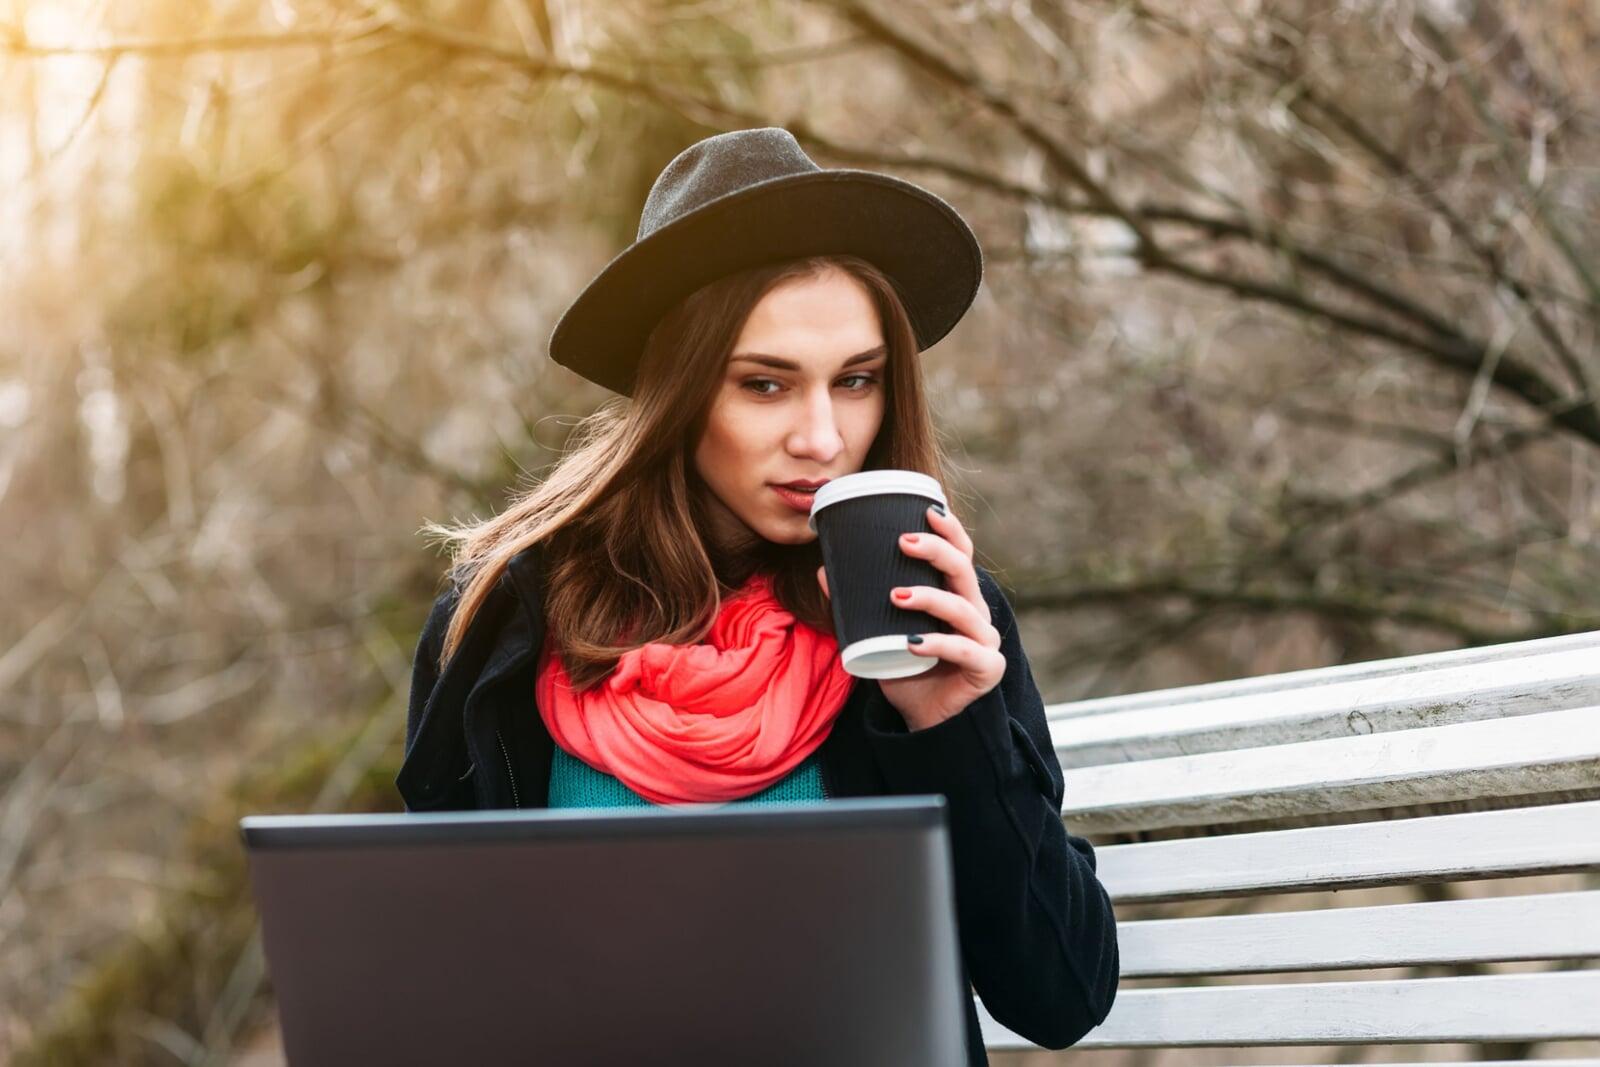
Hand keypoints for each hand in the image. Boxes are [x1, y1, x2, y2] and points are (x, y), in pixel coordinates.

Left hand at [817, 503, 1004, 730]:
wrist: (925, 721)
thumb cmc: (907, 671)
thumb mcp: (877, 634)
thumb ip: (855, 606)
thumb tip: (825, 571)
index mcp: (956, 596)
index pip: (960, 554)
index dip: (949, 530)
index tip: (927, 510)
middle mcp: (975, 612)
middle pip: (963, 571)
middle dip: (935, 551)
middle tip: (902, 542)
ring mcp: (985, 640)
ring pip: (963, 609)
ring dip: (930, 598)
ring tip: (896, 596)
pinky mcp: (987, 668)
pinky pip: (965, 651)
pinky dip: (938, 645)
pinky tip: (913, 644)